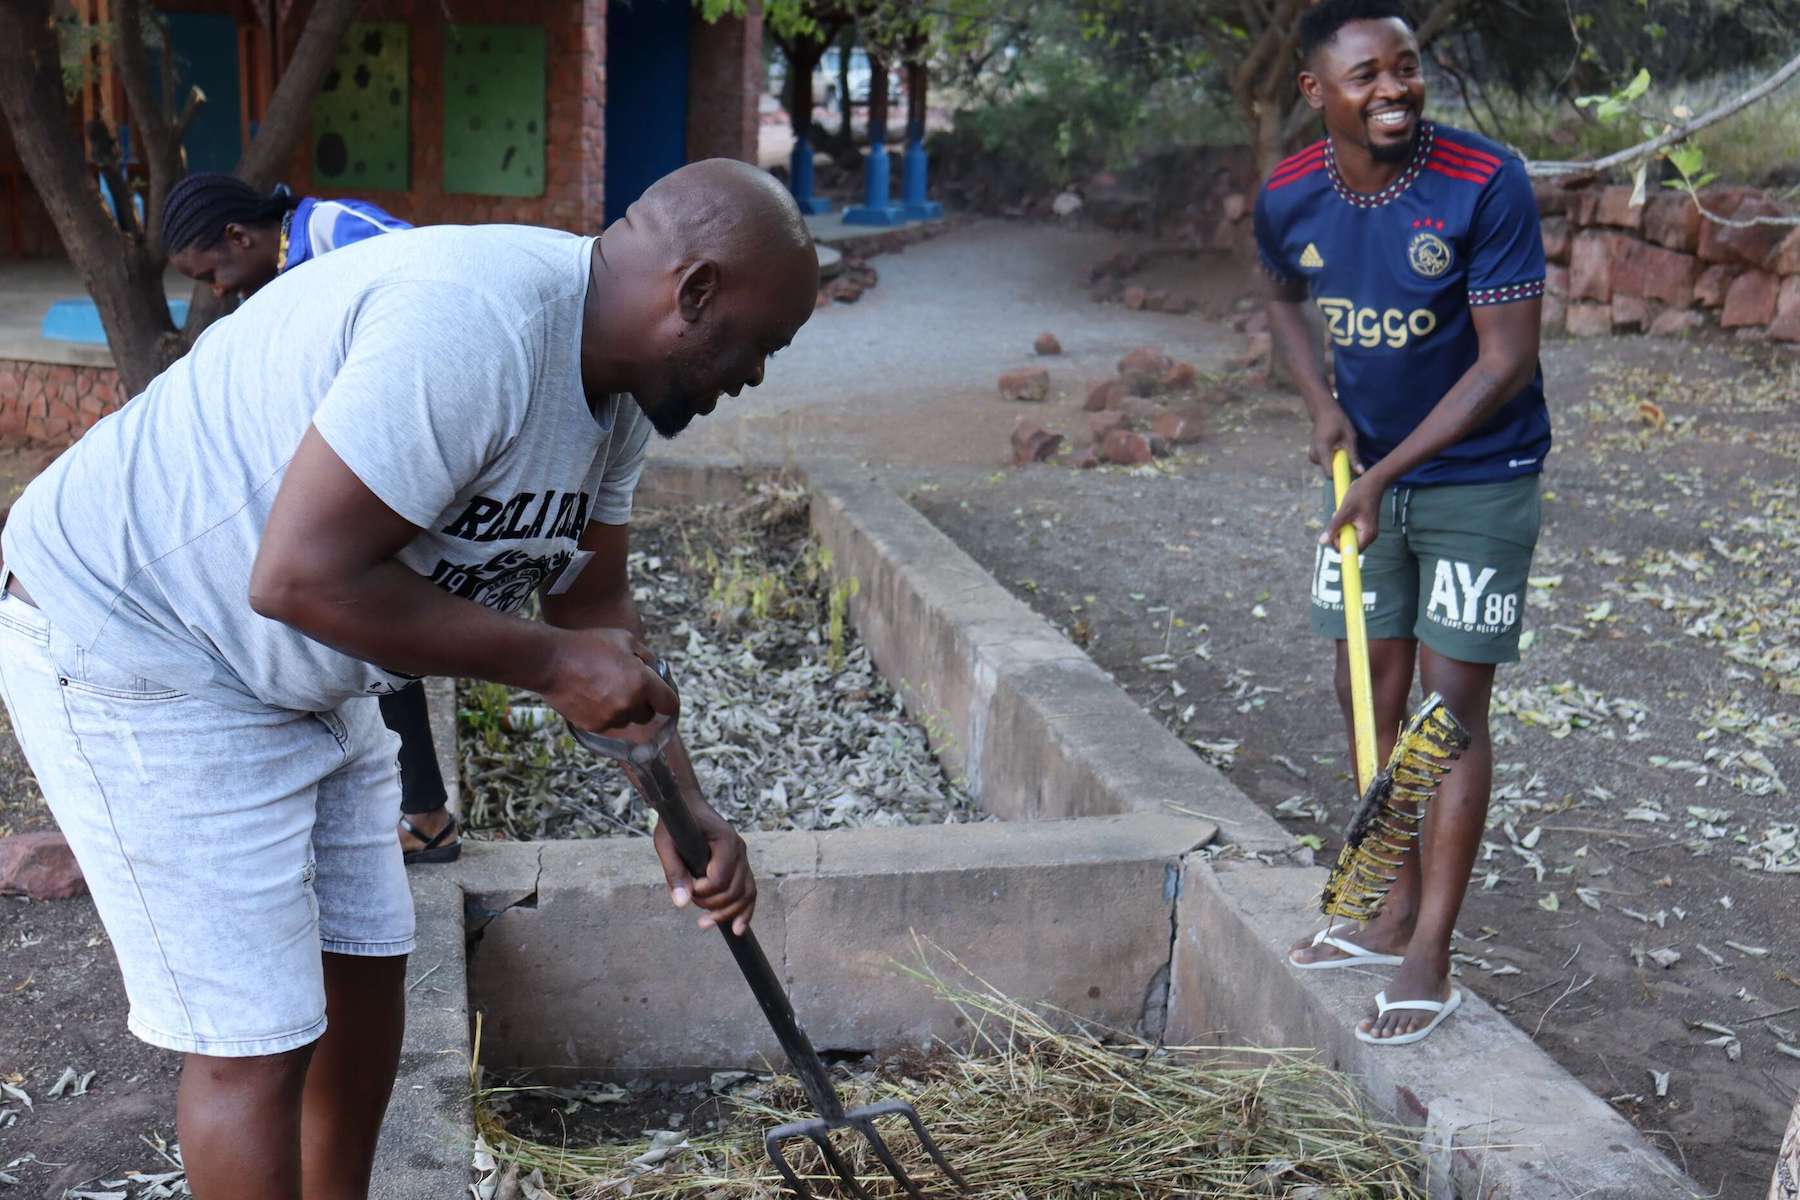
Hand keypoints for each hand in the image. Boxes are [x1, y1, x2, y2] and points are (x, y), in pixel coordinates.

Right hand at [540, 627, 677, 732]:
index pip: (669, 705)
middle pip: (647, 715)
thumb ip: (647, 658)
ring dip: (623, 709)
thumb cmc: (589, 646)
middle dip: (643, 703)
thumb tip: (657, 672)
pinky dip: (604, 713)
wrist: (550, 661)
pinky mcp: (594, 726)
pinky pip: (608, 723)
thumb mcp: (625, 640)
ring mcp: (611, 718)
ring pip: (626, 720)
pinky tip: (591, 695)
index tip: (660, 694)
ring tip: (605, 687)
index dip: (666, 698)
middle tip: (628, 685)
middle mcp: (629, 705)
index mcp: (643, 683)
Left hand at [655, 801, 756, 934]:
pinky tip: (737, 928)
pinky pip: (748, 891)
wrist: (687, 804)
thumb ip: (674, 872)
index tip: (687, 886)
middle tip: (690, 900)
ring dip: (728, 913)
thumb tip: (681, 903)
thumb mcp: (666, 843)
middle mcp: (740, 850)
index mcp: (725, 841)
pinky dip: (745, 911)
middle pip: (734, 891)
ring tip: (704, 924)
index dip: (702, 891)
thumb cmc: (676, 822)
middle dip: (712, 904)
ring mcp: (743, 858)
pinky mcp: (740, 865)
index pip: (720, 879)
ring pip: (746, 894)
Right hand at [1309, 409, 1363, 477]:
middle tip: (1349, 457)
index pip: (1329, 474)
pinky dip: (1332, 459)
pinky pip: (1324, 463)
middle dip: (1340, 468)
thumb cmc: (1338, 422)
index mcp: (1322, 451)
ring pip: (1327, 467)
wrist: (1323, 412)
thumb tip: (1361, 473)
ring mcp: (1312, 456)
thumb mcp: (1350, 438)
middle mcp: (1314, 456)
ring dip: (1336, 463)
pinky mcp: (1313, 455)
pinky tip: (1336, 450)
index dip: (1341, 477)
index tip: (1351, 476)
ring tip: (1343, 451)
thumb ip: (1354, 457)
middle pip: (1329, 471)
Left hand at [1322, 473, 1381, 553]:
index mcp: (1367, 535)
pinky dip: (1343, 524)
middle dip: (1338, 534)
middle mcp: (1369, 536)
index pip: (1351, 551)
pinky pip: (1349, 531)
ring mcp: (1366, 531)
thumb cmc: (1361, 494)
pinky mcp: (1363, 526)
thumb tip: (1322, 542)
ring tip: (1341, 514)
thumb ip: (1334, 527)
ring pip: (1347, 537)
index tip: (1333, 533)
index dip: (1339, 546)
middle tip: (1336, 519)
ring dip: (1340, 528)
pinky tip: (1344, 513)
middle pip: (1348, 545)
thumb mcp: (1344, 511)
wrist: (1373, 481)